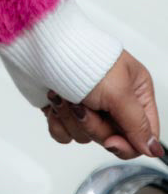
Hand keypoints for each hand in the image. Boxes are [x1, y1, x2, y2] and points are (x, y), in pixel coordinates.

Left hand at [42, 49, 162, 159]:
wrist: (38, 45)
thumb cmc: (80, 57)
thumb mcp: (118, 91)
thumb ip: (137, 123)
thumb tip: (153, 149)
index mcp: (135, 91)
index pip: (143, 133)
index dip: (128, 144)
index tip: (111, 141)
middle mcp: (114, 100)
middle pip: (112, 139)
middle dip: (94, 126)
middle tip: (84, 106)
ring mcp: (88, 105)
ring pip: (86, 137)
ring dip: (72, 120)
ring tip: (65, 97)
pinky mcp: (64, 110)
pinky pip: (65, 135)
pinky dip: (57, 122)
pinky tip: (54, 104)